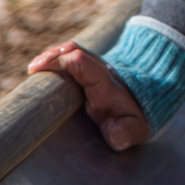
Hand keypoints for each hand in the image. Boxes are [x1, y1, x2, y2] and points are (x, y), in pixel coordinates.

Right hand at [28, 41, 149, 150]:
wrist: (152, 100)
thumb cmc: (136, 118)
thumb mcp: (136, 129)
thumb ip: (126, 133)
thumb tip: (115, 134)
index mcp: (106, 84)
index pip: (81, 63)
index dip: (58, 62)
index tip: (37, 70)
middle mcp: (102, 69)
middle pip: (75, 50)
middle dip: (51, 57)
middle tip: (33, 69)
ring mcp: (98, 65)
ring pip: (74, 49)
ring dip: (53, 56)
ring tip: (36, 68)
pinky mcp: (93, 67)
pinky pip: (75, 54)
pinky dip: (58, 58)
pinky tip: (45, 68)